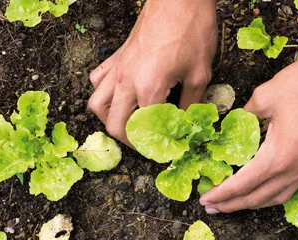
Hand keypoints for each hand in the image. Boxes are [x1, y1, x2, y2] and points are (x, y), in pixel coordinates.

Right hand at [88, 0, 216, 143]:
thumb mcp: (200, 73)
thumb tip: (187, 125)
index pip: (143, 130)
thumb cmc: (192, 31)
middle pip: (113, 124)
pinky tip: (120, 96)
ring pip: (97, 104)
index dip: (154, 146)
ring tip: (128, 124)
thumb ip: (191, 104)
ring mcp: (118, 68)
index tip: (165, 151)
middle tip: (146, 143)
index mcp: (148, 88)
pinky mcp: (116, 56)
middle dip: (129, 140)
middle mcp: (126, 81)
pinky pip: (98, 81)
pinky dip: (104, 94)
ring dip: (110, 119)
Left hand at [199, 49, 297, 212]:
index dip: (221, 194)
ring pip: (275, 197)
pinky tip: (263, 189)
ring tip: (233, 204)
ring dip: (252, 203)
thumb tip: (234, 124)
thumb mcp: (266, 96)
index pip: (241, 184)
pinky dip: (270, 194)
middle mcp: (293, 169)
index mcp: (277, 157)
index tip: (204, 199)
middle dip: (232, 204)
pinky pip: (289, 187)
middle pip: (257, 198)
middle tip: (211, 207)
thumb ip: (245, 115)